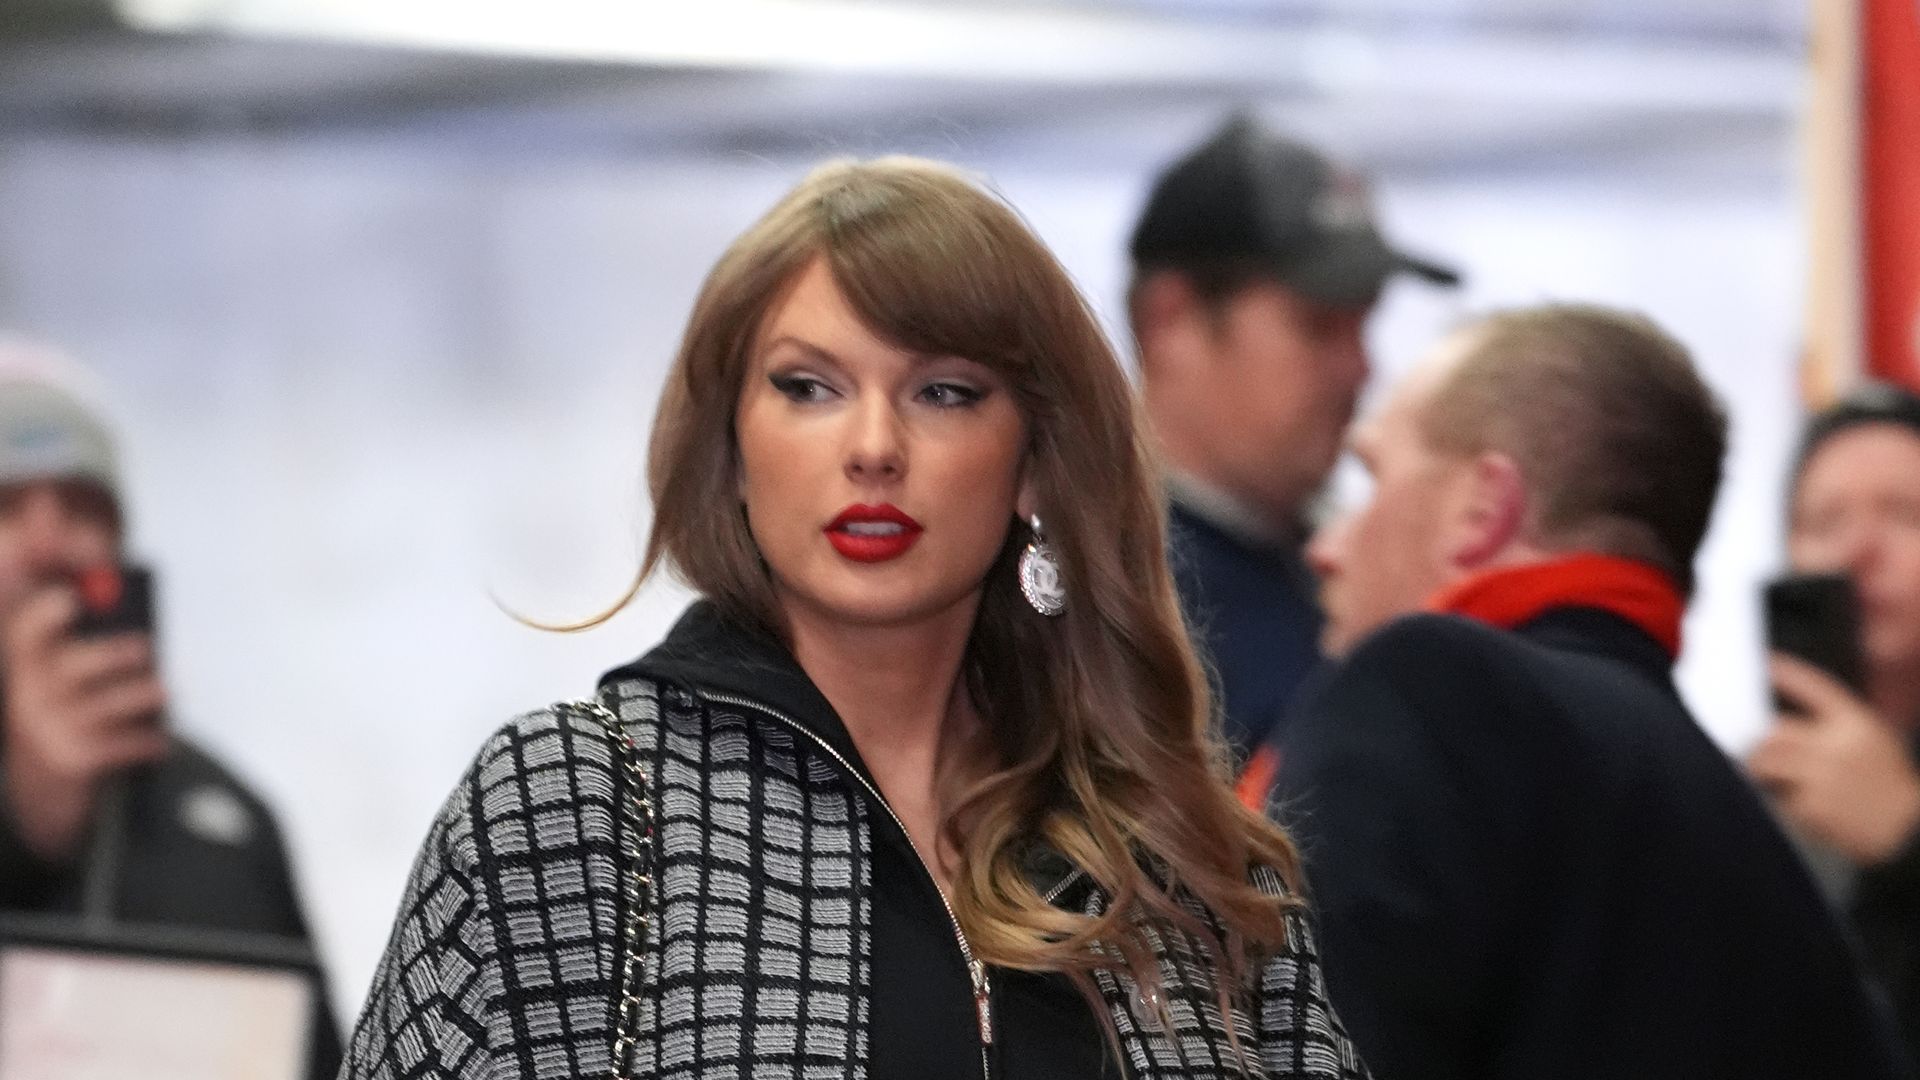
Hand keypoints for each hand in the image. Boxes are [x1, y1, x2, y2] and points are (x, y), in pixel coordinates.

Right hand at [1, 584, 167, 861]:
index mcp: (30, 667)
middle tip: (145, 647)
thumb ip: (94, 646)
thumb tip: (140, 628)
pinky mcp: (72, 761)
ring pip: (103, 706)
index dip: (44, 614)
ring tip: (164, 691)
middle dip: (112, 655)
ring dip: (140, 696)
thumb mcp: (67, 682)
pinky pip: (119, 746)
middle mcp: (31, 697)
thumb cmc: (71, 715)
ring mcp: (50, 731)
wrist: (43, 787)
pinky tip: (161, 742)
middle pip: (71, 667)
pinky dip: (146, 742)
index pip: (26, 633)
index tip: (70, 599)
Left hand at [1749, 653, 1919, 865]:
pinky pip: (1774, 795)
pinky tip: (1788, 802)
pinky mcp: (1813, 806)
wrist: (1908, 830)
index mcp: (1856, 723)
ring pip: (1765, 761)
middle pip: (1775, 730)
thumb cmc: (1885, 782)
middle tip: (1753, 750)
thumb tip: (1778, 721)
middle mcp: (1839, 745)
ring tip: (1767, 777)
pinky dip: (1774, 798)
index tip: (1765, 662)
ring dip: (1758, 769)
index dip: (1788, 672)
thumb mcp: (1871, 740)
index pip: (1816, 686)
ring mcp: (1825, 776)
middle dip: (1760, 742)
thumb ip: (1833, 725)